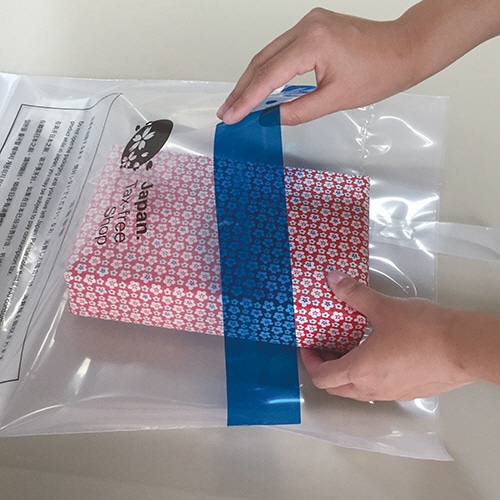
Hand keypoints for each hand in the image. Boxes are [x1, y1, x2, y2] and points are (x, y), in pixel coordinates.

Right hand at [218, 2, 499, 125]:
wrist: (404, 49)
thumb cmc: (379, 73)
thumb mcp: (337, 99)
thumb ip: (300, 110)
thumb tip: (272, 118)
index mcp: (313, 43)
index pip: (269, 74)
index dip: (247, 98)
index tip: (230, 116)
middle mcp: (306, 26)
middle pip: (262, 60)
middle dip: (242, 89)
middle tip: (226, 112)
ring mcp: (309, 23)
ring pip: (269, 53)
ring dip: (251, 79)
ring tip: (236, 103)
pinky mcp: (313, 26)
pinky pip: (281, 49)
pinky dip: (267, 69)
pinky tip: (258, 85)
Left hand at [301, 270, 475, 400]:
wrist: (464, 347)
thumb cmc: (423, 330)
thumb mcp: (383, 307)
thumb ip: (354, 294)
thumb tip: (333, 279)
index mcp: (360, 370)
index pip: (322, 377)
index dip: (310, 362)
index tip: (309, 347)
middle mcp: (372, 388)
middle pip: (336, 388)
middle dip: (325, 369)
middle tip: (326, 348)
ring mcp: (391, 394)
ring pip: (356, 391)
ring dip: (345, 374)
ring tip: (349, 348)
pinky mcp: (408, 392)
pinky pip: (377, 389)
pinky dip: (366, 376)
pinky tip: (376, 354)